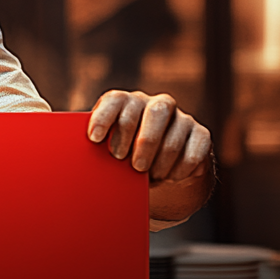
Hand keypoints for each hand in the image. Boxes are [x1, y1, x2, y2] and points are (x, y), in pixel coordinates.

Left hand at [87, 90, 210, 184]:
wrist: (161, 167)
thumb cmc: (126, 154)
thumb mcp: (109, 148)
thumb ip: (98, 148)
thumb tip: (78, 161)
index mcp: (128, 102)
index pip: (116, 100)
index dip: (104, 117)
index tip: (94, 139)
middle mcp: (156, 104)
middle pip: (155, 113)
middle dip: (144, 142)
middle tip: (133, 166)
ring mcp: (182, 118)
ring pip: (175, 138)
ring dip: (160, 163)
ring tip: (150, 177)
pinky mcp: (201, 135)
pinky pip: (194, 153)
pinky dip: (179, 170)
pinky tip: (169, 177)